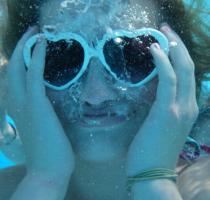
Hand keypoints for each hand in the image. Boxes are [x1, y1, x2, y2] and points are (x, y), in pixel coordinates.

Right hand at [6, 27, 74, 176]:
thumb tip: (49, 104)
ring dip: (26, 48)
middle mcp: (16, 103)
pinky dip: (37, 57)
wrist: (49, 170)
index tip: (29, 49)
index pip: (14, 79)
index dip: (19, 62)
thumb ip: (42, 114)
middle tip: (31, 33)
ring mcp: (25, 104)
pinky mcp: (37, 105)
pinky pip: (34, 75)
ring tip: (35, 33)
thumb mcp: (44, 128)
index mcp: (18, 109)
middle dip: (20, 48)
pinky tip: (41, 43)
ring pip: (19, 68)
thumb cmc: (50, 152)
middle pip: (12, 68)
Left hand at [126, 24, 198, 175]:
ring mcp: (180, 108)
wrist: (151, 172)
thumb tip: (159, 94)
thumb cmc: (153, 149)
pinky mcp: (166, 110)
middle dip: (178, 45)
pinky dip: (162, 62)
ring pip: (183, 69)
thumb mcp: (162, 125)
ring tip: (162, 32)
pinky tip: (154, 49)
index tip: (168, 42)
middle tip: (166, 30)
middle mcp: (189, 105)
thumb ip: (165, 108)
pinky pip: (168, 79)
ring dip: (173, 47)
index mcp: (187, 108)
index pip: (188, 76)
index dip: (180, 56)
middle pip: (189, 67)